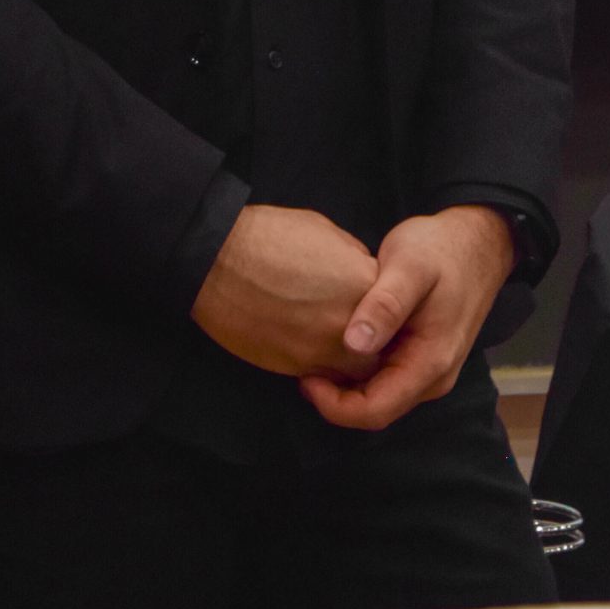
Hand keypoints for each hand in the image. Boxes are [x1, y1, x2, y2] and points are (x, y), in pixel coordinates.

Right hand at [191, 203, 381, 377]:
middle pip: (381, 347)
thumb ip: (351, 260)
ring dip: (344, 356)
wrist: (217, 261)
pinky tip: (300, 339)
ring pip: (354, 370)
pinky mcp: (298, 367)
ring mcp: (326, 350)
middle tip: (345, 323)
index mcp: (364, 284)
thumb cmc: (266, 236)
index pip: (392, 310)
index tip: (362, 302)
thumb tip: (357, 275)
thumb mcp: (323, 232)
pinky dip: (318, 366)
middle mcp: (353, 324)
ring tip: (321, 334)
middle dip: (368, 340)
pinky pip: (323, 376)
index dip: (377, 307)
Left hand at [298, 205, 513, 431]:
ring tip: (312, 349)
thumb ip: (385, 305)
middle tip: (300, 362)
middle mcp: (431, 376)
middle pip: (376, 408)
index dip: (335, 405)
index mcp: (430, 363)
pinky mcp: (420, 354)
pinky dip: (357, 366)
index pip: (377, 410)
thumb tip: (354, 345)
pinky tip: (336, 339)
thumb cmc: (440, 250)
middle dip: (335, 396)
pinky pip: (385, 374)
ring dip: (345, 382)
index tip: (304, 378)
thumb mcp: (409, 267)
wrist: (475, 242)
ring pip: (379, 393)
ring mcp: (427, 368)